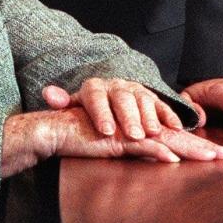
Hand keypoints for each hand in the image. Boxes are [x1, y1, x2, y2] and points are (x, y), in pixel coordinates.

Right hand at [1, 105, 222, 176]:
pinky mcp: (114, 138)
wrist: (56, 130)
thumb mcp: (116, 148)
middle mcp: (137, 127)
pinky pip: (138, 145)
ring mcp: (127, 131)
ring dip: (188, 148)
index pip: (173, 137)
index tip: (215, 154)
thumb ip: (138, 152)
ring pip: (164, 139)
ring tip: (210, 157)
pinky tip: (172, 159)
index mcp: (139, 129)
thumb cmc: (83, 139)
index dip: (194, 144)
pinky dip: (155, 151)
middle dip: (201, 147)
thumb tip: (164, 159)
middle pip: (175, 136)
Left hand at [45, 77, 184, 139]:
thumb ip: (62, 101)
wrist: (108, 99)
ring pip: (144, 100)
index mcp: (94, 88)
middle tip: (134, 135)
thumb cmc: (89, 110)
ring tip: (153, 133)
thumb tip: (48, 93)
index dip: (101, 114)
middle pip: (123, 99)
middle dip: (129, 118)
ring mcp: (135, 91)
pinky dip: (169, 115)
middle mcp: (116, 86)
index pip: (96, 97)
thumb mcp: (74, 106)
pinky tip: (174, 127)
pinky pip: (162, 105)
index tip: (106, 132)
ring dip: (150, 117)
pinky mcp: (151, 98)